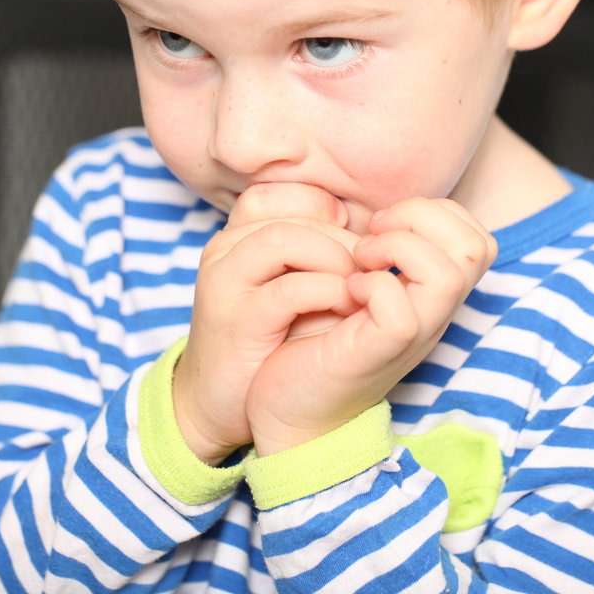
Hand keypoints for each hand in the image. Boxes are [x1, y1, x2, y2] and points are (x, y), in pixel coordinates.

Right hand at [172, 183, 361, 464]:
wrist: (218, 400)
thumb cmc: (266, 339)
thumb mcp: (289, 282)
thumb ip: (316, 251)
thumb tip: (373, 230)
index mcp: (238, 235)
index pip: (286, 193)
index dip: (329, 212)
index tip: (355, 245)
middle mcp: (224, 249)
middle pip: (293, 215)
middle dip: (344, 240)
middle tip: (375, 268)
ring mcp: (224, 282)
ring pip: (285, 241)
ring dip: (335, 260)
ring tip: (360, 286)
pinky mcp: (235, 321)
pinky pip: (287, 291)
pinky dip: (327, 294)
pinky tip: (347, 308)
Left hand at [246, 197, 496, 455]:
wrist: (291, 410)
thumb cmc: (317, 342)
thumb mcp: (357, 287)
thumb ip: (379, 255)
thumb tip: (378, 212)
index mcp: (433, 295)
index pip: (476, 238)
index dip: (435, 212)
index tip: (382, 221)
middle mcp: (434, 314)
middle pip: (477, 248)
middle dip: (423, 217)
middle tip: (373, 233)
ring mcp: (413, 336)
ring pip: (448, 274)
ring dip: (399, 248)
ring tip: (360, 259)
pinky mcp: (379, 353)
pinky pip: (401, 310)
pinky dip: (373, 286)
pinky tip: (346, 291)